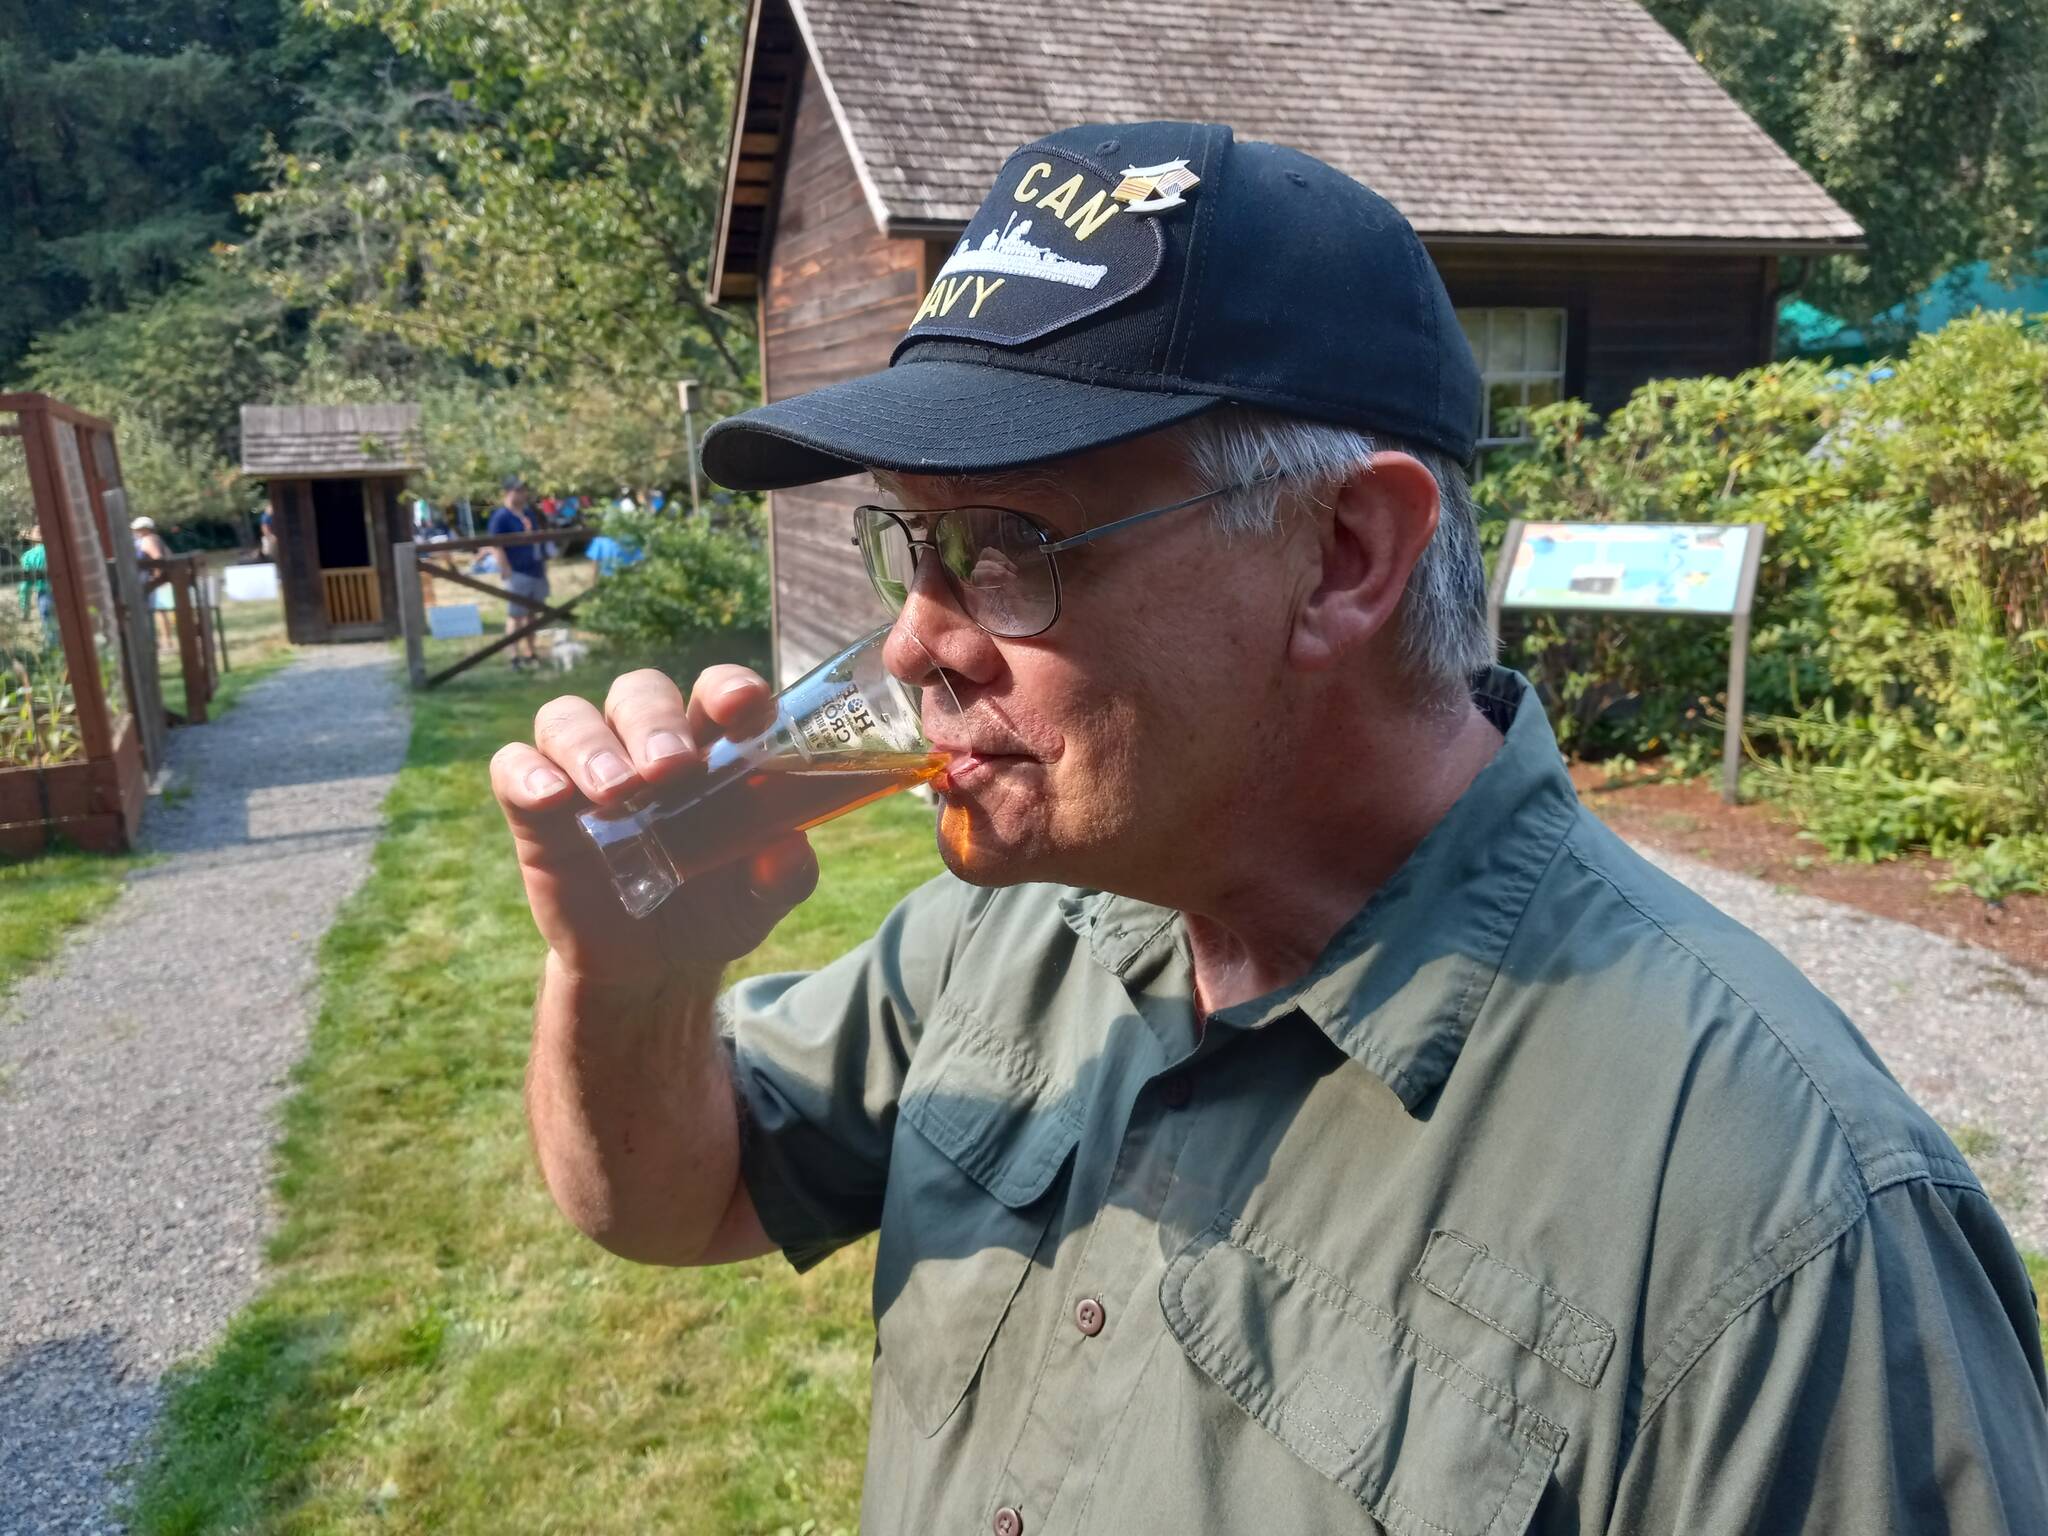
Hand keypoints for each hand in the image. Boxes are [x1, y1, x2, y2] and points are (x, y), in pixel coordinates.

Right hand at [490, 665, 818, 991]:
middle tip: (671, 767)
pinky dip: (528, 774)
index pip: (715, 693)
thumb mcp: (759, 900)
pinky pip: (514, 767)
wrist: (653, 965)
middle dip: (654, 721)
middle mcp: (643, 746)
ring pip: (570, 718)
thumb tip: (790, 850)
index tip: (744, 705)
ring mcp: (586, 773)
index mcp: (709, 749)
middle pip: (638, 694)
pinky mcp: (536, 810)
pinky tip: (553, 800)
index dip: (727, 687)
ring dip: (592, 746)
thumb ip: (782, 876)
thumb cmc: (715, 908)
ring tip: (618, 792)